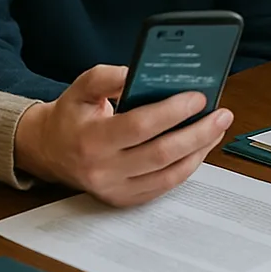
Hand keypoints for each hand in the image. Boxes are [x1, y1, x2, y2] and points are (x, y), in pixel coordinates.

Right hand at [13, 64, 232, 206]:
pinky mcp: (124, 200)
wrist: (48, 151)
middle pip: (161, 154)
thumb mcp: (82, 86)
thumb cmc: (72, 114)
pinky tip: (201, 147)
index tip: (198, 97)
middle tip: (222, 113)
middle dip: (198, 133)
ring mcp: (114, 190)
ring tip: (218, 127)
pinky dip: (187, 166)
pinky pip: (164, 187)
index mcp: (91, 139)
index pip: (140, 126)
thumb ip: (109, 76)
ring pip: (168, 175)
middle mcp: (103, 170)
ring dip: (199, 150)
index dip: (172, 112)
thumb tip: (140, 71)